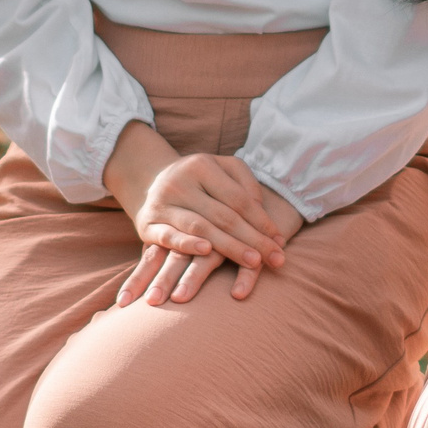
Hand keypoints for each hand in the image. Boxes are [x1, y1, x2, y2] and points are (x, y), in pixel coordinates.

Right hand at [101, 123, 299, 305]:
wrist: (150, 181)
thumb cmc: (199, 180)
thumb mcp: (223, 170)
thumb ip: (246, 187)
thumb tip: (266, 219)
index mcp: (202, 165)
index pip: (239, 198)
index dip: (262, 221)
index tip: (281, 241)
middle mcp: (180, 181)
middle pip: (224, 215)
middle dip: (253, 240)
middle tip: (276, 260)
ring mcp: (162, 202)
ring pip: (201, 227)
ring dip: (230, 247)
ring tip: (254, 262)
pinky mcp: (147, 223)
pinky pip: (168, 236)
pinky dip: (186, 244)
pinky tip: (206, 252)